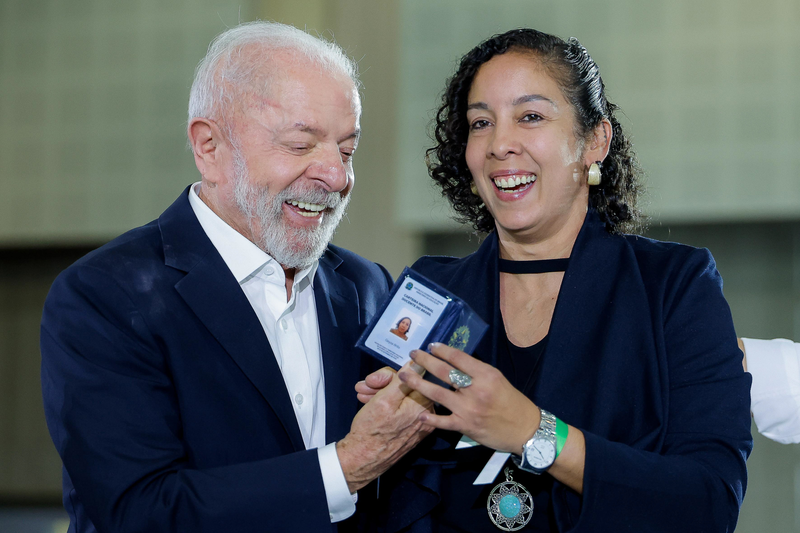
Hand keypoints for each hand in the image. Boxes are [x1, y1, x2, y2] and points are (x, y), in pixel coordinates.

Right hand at [338, 362, 433, 491]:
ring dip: (381, 392)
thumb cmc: (371, 431)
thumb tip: (418, 363)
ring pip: (401, 397)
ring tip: (363, 394)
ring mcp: (419, 424)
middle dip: (383, 384)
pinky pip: (401, 409)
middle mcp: (427, 415)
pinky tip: (369, 402)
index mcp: (424, 406)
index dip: (391, 376)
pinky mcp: (411, 430)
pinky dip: (386, 404)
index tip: (375, 379)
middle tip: (365, 385)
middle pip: (407, 387)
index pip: (413, 377)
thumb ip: (402, 380)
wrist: (362, 460)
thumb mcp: (383, 400)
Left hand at [398, 343, 538, 453]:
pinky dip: (431, 418)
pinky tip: (420, 413)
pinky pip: (443, 421)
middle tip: (412, 354)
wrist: (525, 429)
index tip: (431, 345)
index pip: (459, 358)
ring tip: (404, 376)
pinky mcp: (465, 426)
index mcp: (486, 375)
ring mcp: (469, 409)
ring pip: (437, 394)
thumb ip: (477, 371)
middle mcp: (476, 390)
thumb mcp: (497, 379)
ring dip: (418, 384)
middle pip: (444, 372)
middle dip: (425, 361)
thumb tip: (454, 361)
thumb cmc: (512, 401)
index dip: (442, 350)